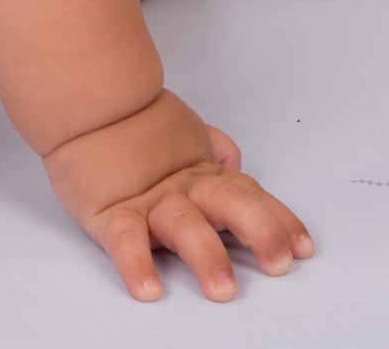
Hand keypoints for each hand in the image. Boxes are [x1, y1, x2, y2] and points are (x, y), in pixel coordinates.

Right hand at [40, 89, 313, 302]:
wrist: (86, 100)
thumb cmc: (134, 122)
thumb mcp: (185, 130)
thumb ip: (213, 149)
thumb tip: (236, 165)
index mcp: (203, 173)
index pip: (251, 197)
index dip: (280, 221)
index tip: (302, 247)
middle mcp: (184, 189)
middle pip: (231, 206)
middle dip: (260, 233)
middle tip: (279, 263)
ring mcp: (149, 202)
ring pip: (184, 227)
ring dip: (207, 257)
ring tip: (222, 288)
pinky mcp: (111, 213)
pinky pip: (125, 241)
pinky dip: (137, 264)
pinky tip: (149, 288)